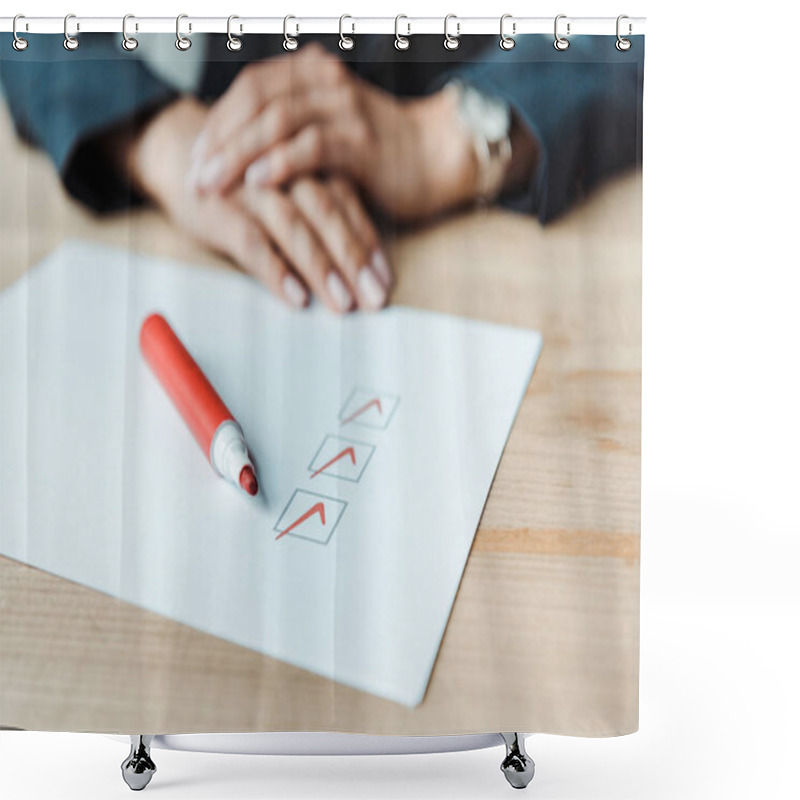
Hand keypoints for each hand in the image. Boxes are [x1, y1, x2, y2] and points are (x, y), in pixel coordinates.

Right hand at [120, 97, 391, 311]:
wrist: (181, 152)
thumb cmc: (251, 179)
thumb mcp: (293, 186)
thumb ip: (325, 212)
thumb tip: (363, 264)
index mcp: (309, 164)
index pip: (348, 204)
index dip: (369, 244)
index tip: (386, 281)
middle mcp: (285, 172)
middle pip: (327, 214)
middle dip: (354, 260)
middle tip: (374, 298)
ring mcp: (252, 189)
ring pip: (294, 228)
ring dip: (321, 269)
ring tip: (342, 303)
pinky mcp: (220, 208)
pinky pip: (252, 242)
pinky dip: (275, 271)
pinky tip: (296, 298)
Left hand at [188, 44, 480, 220]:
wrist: (439, 156)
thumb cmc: (380, 150)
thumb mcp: (331, 126)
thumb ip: (293, 126)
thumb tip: (244, 149)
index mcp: (313, 72)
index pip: (250, 87)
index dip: (218, 121)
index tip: (195, 156)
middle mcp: (325, 81)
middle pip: (255, 102)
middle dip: (218, 141)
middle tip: (194, 175)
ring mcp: (344, 109)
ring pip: (276, 123)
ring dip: (237, 155)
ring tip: (212, 184)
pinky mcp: (361, 143)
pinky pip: (311, 148)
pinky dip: (279, 164)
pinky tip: (256, 183)